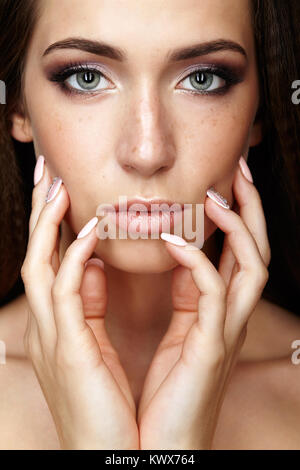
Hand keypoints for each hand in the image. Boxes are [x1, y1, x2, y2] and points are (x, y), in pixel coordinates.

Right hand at [21, 159, 138, 449]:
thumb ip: (90, 302)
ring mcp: (51, 335)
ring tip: (57, 185)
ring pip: (38, 263)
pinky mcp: (67, 348)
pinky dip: (72, 256)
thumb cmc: (106, 400)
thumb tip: (93, 263)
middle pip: (35, 253)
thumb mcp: (94, 343)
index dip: (52, 223)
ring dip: (47, 223)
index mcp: (56, 323)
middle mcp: (46, 324)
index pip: (48, 260)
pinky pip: (63, 290)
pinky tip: (86, 230)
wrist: (111, 455)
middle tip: (48, 171)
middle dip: (40, 212)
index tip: (63, 190)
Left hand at [137, 161, 270, 448]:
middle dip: (251, 208)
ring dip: (238, 226)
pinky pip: (214, 294)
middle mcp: (232, 316)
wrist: (158, 445)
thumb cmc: (165, 388)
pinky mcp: (211, 347)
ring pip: (251, 266)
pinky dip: (199, 261)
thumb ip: (184, 292)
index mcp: (221, 310)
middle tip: (238, 169)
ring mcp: (226, 331)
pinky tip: (175, 239)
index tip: (223, 180)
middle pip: (257, 250)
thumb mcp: (180, 329)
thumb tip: (175, 252)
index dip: (237, 214)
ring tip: (216, 193)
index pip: (239, 251)